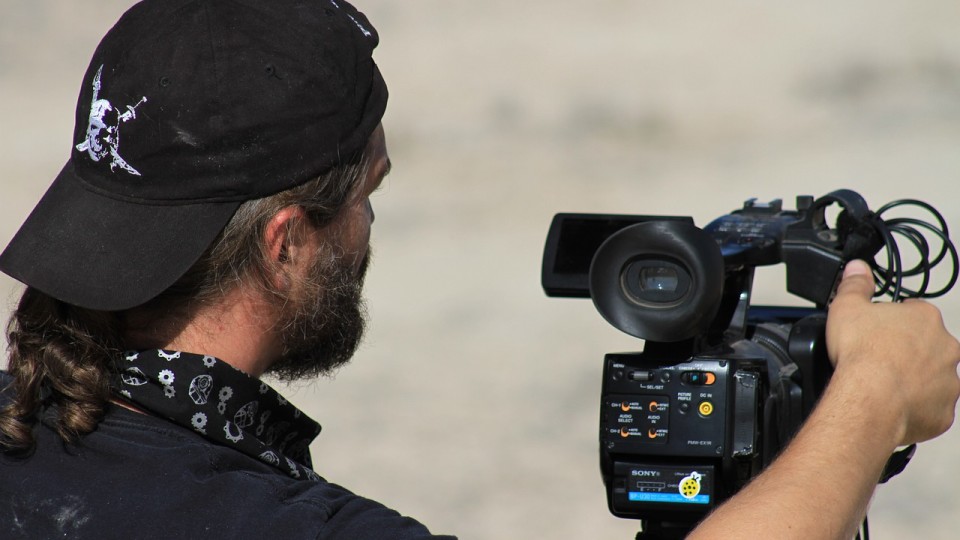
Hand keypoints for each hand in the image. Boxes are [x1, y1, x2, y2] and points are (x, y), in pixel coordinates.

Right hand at [826, 259, 959, 446]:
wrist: (870, 399)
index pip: (914, 312)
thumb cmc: (863, 356)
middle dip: (907, 351)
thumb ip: (854, 285)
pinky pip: (931, 408)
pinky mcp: (943, 412)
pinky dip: (915, 407)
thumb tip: (857, 268)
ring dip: (914, 380)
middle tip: (879, 359)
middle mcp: (945, 348)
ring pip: (933, 378)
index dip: (892, 321)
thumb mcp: (846, 307)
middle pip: (928, 345)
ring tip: (883, 384)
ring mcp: (948, 381)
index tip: (877, 331)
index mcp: (925, 318)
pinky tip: (892, 404)